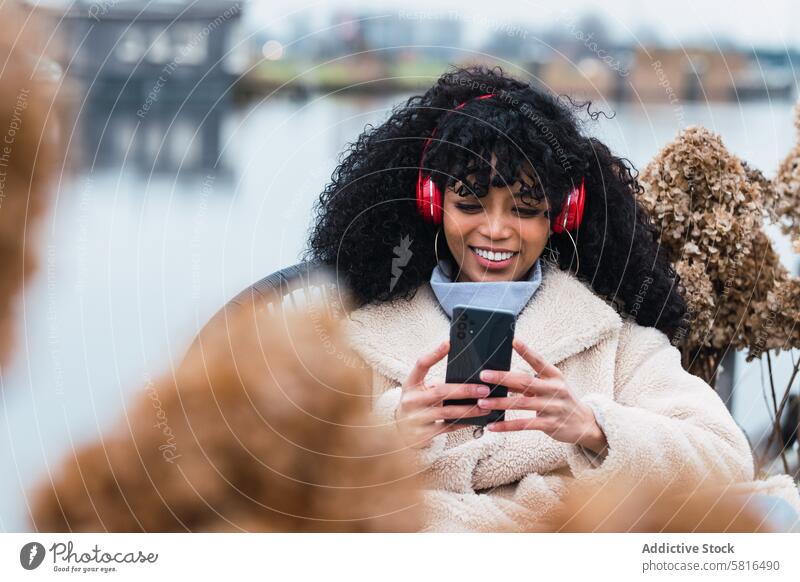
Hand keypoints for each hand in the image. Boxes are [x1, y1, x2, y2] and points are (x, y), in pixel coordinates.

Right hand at [397, 340, 490, 448]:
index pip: (421, 365)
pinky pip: (448, 427)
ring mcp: (416, 418)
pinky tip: (477, 419)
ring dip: (470, 409)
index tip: (449, 343)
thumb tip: (468, 378)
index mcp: (410, 384)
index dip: (434, 353)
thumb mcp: (418, 389)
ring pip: (448, 412)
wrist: (399, 431)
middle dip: (465, 390)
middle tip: (484, 389)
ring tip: (487, 406)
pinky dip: (464, 423)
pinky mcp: (423, 434)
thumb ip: (437, 383)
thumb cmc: (416, 404)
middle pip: (441, 391)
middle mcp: (411, 400)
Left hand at [476, 338, 607, 454]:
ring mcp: (552, 407)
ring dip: (499, 403)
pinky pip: (523, 425)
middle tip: (483, 375)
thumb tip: (501, 376)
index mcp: (554, 376)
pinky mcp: (549, 424)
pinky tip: (492, 426)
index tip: (513, 341)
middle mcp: (554, 389)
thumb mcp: (551, 386)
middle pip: (525, 381)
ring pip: (521, 404)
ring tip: (482, 402)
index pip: (539, 361)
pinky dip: (506, 426)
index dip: (526, 351)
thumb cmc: (561, 400)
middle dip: (502, 378)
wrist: (585, 423)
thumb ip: (529, 381)